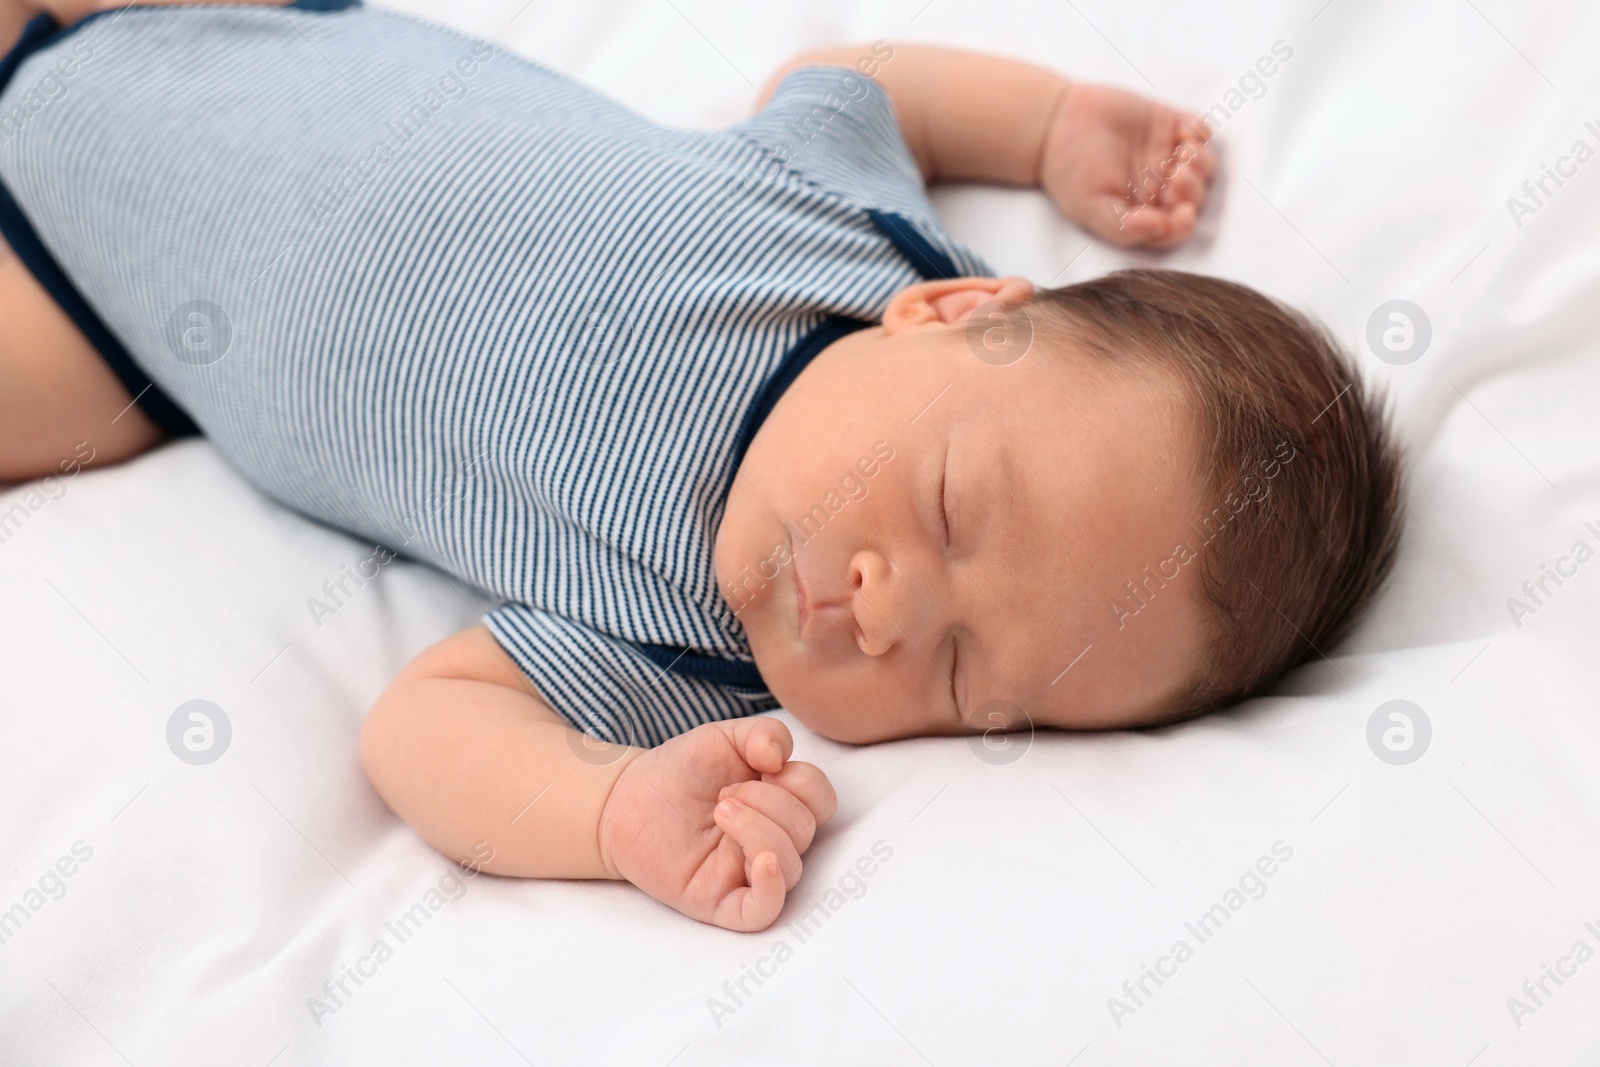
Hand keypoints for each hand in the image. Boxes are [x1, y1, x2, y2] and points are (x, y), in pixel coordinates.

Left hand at [598, 716, 837, 930]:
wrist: (627, 797)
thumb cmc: (680, 770)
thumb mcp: (723, 737)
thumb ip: (763, 733)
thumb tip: (781, 758)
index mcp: (781, 804)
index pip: (821, 800)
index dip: (799, 780)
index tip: (758, 765)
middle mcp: (772, 840)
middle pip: (806, 830)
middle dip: (768, 801)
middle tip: (724, 793)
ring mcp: (747, 874)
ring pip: (790, 867)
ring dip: (759, 830)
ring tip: (720, 811)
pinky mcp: (722, 901)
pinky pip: (765, 912)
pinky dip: (772, 890)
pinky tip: (760, 862)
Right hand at [1039, 82, 1215, 249]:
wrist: (1055, 125)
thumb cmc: (1069, 172)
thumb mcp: (1090, 208)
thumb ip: (1124, 226)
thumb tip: (1162, 228)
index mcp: (1143, 213)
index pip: (1174, 227)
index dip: (1184, 223)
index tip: (1183, 213)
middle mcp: (1159, 188)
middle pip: (1194, 197)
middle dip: (1193, 190)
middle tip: (1176, 177)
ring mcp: (1166, 156)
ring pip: (1202, 166)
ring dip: (1202, 162)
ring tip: (1184, 154)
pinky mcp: (1169, 125)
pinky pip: (1199, 130)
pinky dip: (1200, 131)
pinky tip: (1182, 130)